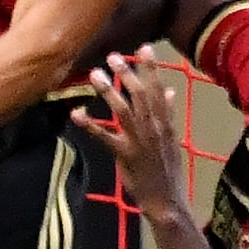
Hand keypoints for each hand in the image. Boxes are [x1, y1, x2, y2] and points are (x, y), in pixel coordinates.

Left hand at [88, 52, 186, 206]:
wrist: (166, 200)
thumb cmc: (167, 170)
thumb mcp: (172, 139)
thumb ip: (168, 114)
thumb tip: (169, 91)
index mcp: (165, 123)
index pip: (158, 90)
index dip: (151, 68)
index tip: (144, 48)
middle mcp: (153, 128)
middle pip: (141, 95)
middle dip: (128, 74)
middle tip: (113, 55)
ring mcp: (139, 141)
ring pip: (123, 111)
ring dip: (109, 92)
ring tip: (95, 74)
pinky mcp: (125, 155)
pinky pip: (104, 138)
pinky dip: (90, 125)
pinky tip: (76, 114)